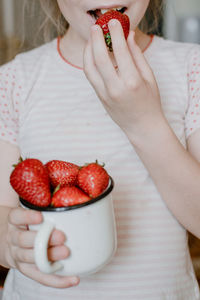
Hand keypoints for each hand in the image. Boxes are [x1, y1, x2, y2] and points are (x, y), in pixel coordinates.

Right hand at [5, 207, 79, 287]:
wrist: (10, 241)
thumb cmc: (27, 222)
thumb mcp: (27, 211)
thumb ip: (43, 207)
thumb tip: (70, 198)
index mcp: (14, 221)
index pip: (16, 217)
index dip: (27, 217)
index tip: (40, 216)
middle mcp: (13, 238)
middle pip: (23, 240)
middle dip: (42, 239)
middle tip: (61, 236)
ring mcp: (18, 255)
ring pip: (29, 258)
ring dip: (49, 256)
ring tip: (66, 252)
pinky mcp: (26, 269)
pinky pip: (41, 277)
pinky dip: (58, 280)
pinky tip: (73, 278)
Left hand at [83, 20, 163, 140]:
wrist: (142, 126)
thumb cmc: (150, 102)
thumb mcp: (149, 78)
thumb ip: (137, 56)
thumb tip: (128, 36)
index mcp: (132, 82)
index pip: (121, 51)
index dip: (116, 33)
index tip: (114, 22)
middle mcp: (116, 88)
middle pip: (99, 58)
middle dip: (96, 39)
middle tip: (97, 27)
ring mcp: (105, 94)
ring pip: (89, 68)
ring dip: (87, 51)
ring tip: (91, 40)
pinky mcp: (100, 98)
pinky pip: (91, 77)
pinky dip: (89, 63)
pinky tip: (93, 54)